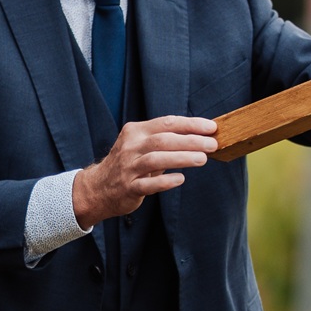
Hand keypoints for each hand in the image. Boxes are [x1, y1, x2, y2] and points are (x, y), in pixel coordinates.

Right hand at [73, 115, 219, 226]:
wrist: (98, 188)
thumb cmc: (128, 164)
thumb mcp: (141, 145)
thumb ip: (165, 140)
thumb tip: (200, 136)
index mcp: (135, 131)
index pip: (166, 123)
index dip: (191, 124)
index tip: (211, 127)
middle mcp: (130, 147)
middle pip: (163, 139)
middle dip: (191, 141)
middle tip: (212, 144)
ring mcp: (128, 167)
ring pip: (156, 159)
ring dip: (182, 158)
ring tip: (202, 159)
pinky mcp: (128, 187)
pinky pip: (149, 184)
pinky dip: (166, 181)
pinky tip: (181, 179)